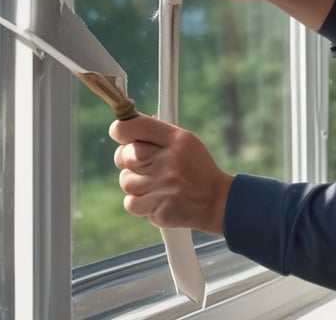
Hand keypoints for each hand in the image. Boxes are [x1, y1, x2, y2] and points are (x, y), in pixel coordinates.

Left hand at [110, 113, 233, 235]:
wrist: (216, 201)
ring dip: (135, 183)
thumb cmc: (197, 168)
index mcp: (177, 140)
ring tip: (154, 183)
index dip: (120, 129)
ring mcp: (162, 186)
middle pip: (124, 155)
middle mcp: (169, 161)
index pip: (135, 126)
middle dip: (126, 158)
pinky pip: (130, 203)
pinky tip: (155, 198)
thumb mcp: (186, 142)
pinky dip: (138, 202)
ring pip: (125, 180)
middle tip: (141, 162)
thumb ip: (157, 134)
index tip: (120, 132)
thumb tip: (126, 127)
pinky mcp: (157, 209)